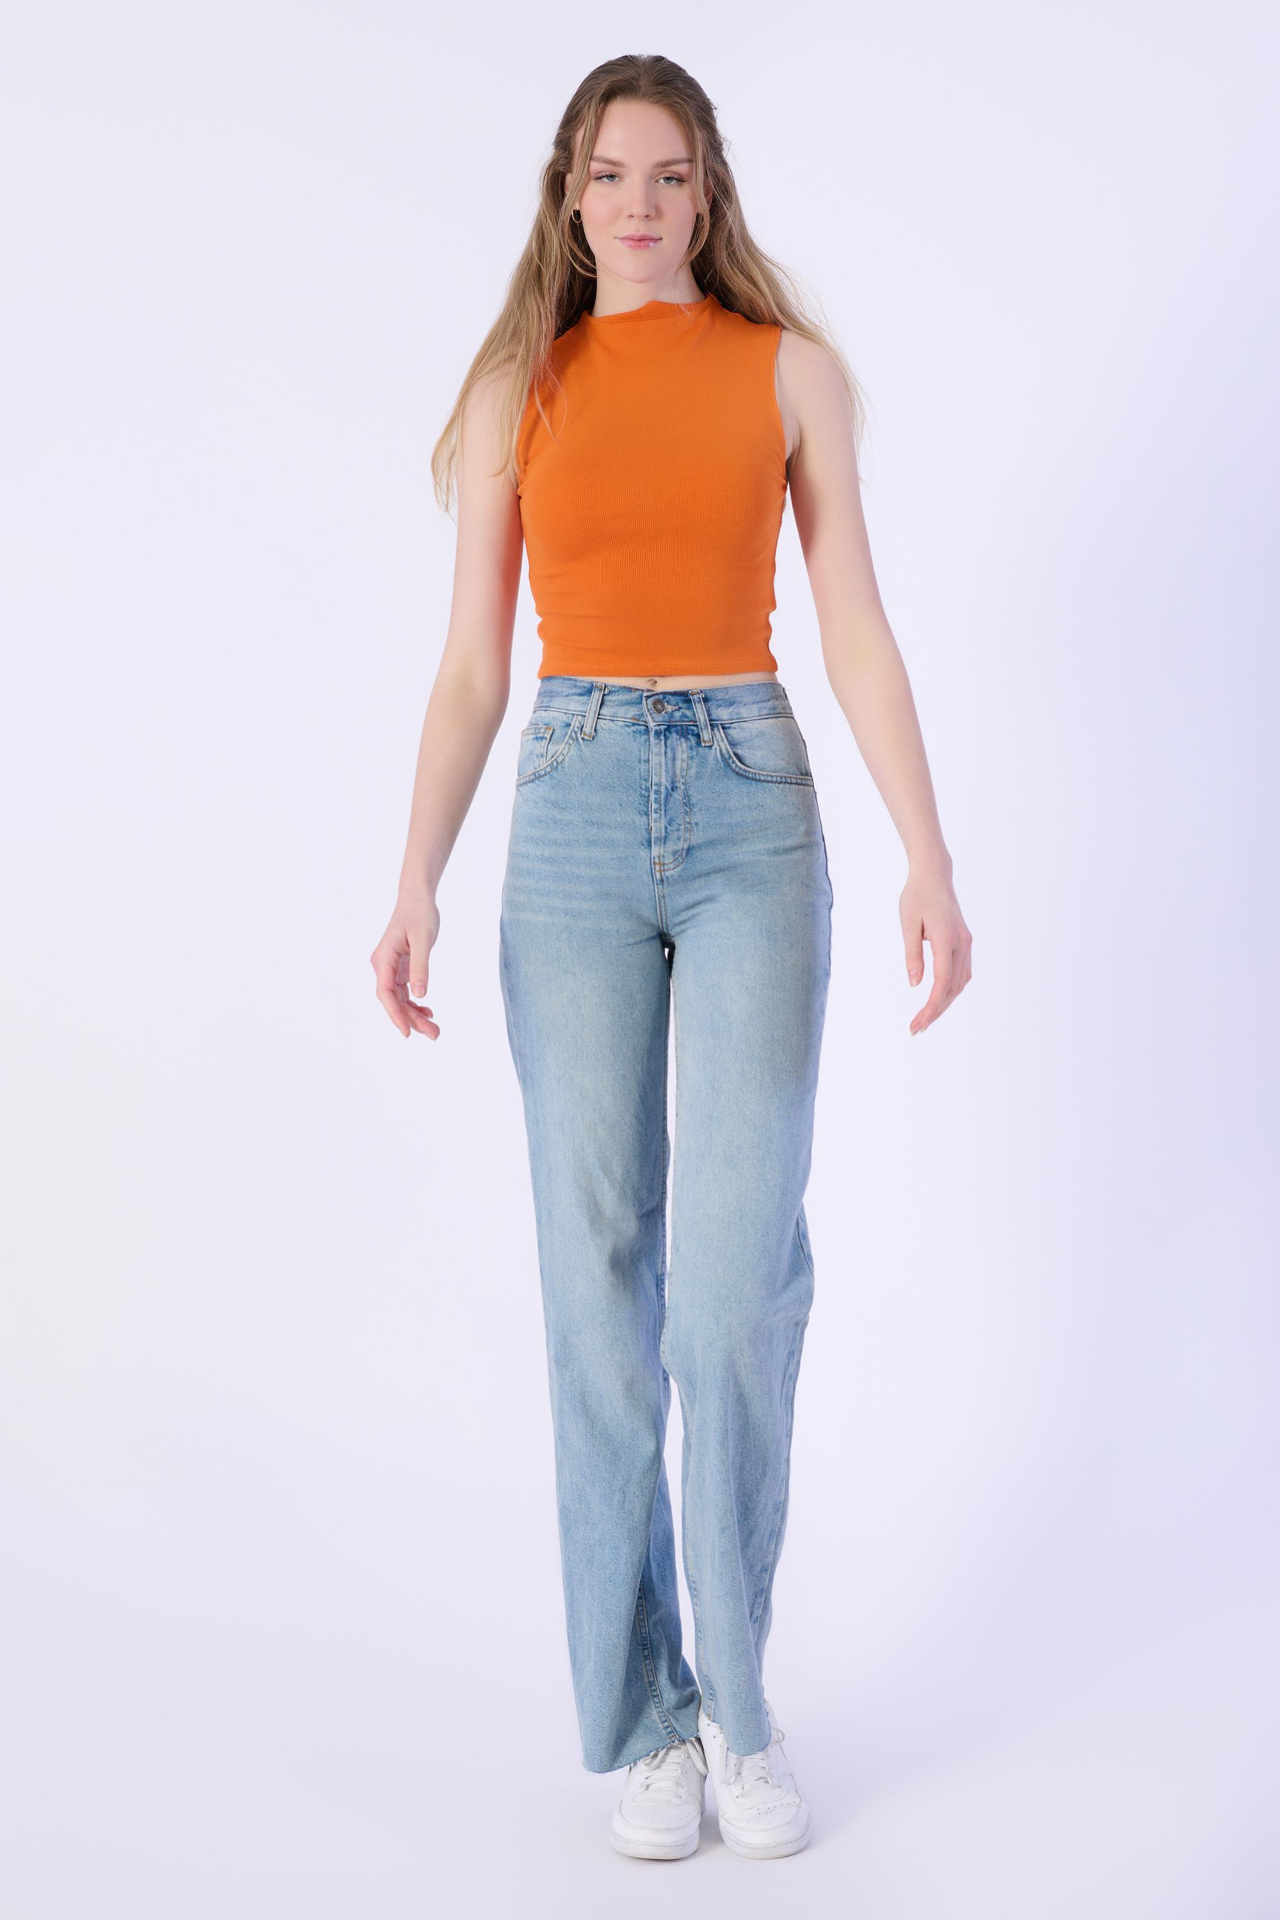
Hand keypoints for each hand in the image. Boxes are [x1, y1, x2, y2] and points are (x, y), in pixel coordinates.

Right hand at [371, 893, 440, 1039]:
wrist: (417, 897)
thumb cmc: (419, 914)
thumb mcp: (423, 940)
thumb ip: (420, 967)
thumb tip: (420, 995)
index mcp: (383, 959)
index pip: (386, 993)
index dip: (395, 1015)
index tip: (407, 1032)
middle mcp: (383, 966)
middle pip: (394, 1000)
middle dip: (412, 1020)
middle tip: (435, 1035)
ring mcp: (390, 968)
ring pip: (400, 999)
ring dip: (415, 1015)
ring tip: (434, 1030)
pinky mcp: (399, 967)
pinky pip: (404, 991)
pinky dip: (415, 1003)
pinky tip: (428, 1012)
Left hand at [900, 864, 971, 1034]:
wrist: (934, 875)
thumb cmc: (916, 896)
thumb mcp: (907, 924)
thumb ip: (912, 955)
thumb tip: (915, 984)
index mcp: (947, 939)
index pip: (941, 982)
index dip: (931, 1006)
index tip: (919, 1023)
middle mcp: (962, 943)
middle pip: (952, 988)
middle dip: (935, 1011)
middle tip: (915, 1029)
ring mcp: (966, 943)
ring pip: (959, 983)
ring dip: (944, 1002)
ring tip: (924, 1019)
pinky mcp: (964, 942)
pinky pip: (961, 973)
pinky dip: (950, 989)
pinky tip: (938, 999)